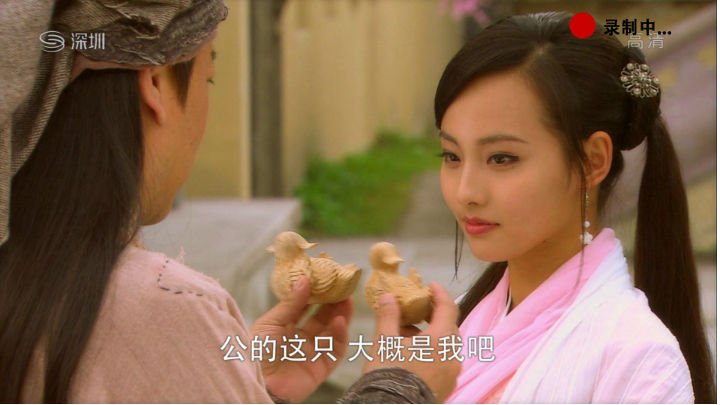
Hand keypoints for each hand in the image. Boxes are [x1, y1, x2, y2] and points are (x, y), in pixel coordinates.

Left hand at [250, 277, 352, 402]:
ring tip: (347, 299)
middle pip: (321, 318)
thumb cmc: (257, 350)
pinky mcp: (321, 367)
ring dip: (340, 315)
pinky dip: (340, 335)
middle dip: (331, 303)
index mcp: (284, 328)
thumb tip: (304, 280)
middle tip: (341, 287)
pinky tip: (340, 320)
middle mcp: (299, 340)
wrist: (259, 382)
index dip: (315, 294)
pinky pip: (335, 350)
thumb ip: (290, 303)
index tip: (324, 280)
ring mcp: (311, 353)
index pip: (304, 308)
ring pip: (331, 332)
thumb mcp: (271, 322)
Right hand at [363, 282, 461, 402]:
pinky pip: (444, 362)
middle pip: (449, 327)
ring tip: (407, 336)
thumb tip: (389, 296)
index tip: (430, 285)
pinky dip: (433, 353)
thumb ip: (389, 315)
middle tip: (416, 311)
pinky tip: (413, 356)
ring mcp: (452, 373)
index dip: (439, 294)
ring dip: (431, 336)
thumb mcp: (385, 340)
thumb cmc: (389, 371)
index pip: (448, 308)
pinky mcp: (448, 387)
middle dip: (432, 316)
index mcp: (442, 339)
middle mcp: (453, 355)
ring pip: (446, 346)